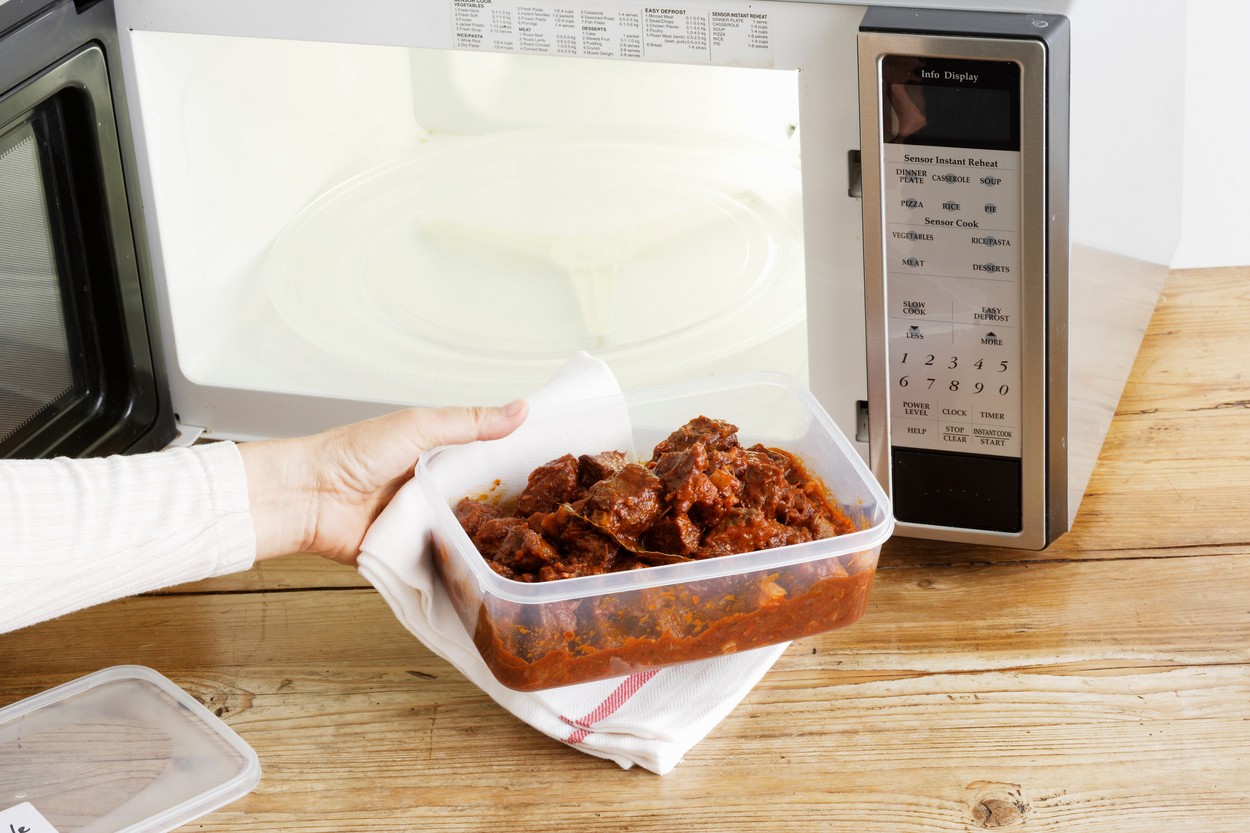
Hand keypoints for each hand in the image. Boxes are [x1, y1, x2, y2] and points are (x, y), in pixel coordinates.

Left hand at [238, 401, 527, 563]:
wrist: (307, 498)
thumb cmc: (352, 453)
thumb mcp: (419, 427)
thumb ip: (470, 423)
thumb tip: (521, 409)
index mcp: (439, 456)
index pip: (490, 460)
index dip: (520, 466)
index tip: (560, 472)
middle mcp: (435, 490)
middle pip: (484, 501)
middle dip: (512, 511)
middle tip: (556, 519)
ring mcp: (424, 524)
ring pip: (468, 535)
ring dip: (488, 541)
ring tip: (533, 550)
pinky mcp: (411, 555)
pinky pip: (443, 563)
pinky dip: (460, 567)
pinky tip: (490, 572)